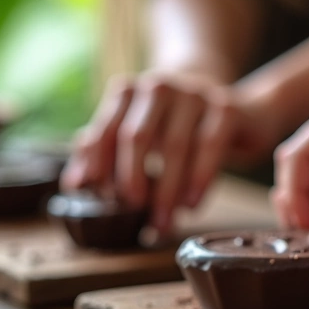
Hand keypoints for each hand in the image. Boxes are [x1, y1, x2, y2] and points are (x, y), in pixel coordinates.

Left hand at [61, 72, 280, 233]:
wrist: (233, 109)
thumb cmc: (173, 128)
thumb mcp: (136, 136)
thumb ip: (103, 154)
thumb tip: (75, 185)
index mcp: (128, 91)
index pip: (105, 130)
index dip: (99, 166)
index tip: (102, 199)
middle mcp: (158, 87)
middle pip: (136, 136)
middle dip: (132, 179)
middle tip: (134, 210)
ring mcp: (193, 93)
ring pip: (174, 146)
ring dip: (167, 191)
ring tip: (164, 222)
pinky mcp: (224, 107)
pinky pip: (209, 146)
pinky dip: (199, 179)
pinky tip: (192, 204)